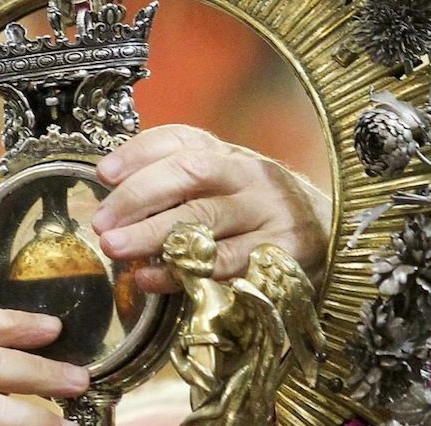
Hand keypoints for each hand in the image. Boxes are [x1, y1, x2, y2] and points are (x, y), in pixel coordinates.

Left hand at [92, 124, 330, 290]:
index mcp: (229, 155)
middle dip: (139, 197)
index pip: (180, 140)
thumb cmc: (255, 215)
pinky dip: (179, 274)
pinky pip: (222, 265)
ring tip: (114, 248)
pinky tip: (149, 279)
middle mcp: (250, 176)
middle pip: (190, 174)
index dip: (139, 153)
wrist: (328, 238)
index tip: (103, 173)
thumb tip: (111, 188)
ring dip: (152, 235)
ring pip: (204, 221)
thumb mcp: (221, 189)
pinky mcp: (281, 254)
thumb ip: (174, 185)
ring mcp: (268, 214)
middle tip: (101, 222)